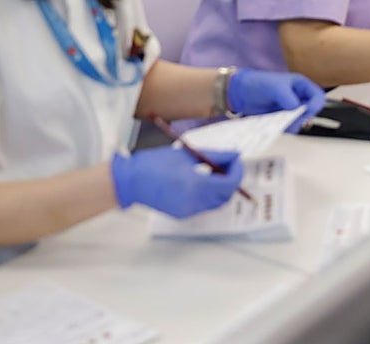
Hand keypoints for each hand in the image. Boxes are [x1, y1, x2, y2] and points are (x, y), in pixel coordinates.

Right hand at [110, 148, 242, 218]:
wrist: (132, 181)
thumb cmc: (156, 163)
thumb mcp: (187, 154)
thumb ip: (214, 156)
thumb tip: (234, 155)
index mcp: (197, 184)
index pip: (230, 183)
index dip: (237, 171)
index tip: (235, 160)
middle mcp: (196, 201)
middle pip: (226, 195)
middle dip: (231, 180)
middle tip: (226, 164)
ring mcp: (189, 210)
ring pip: (216, 203)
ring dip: (220, 189)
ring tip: (212, 172)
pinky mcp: (182, 215)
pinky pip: (203, 206)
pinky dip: (207, 195)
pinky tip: (198, 182)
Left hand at [227, 70, 325, 130]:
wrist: (241, 93)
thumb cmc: (258, 83)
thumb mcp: (275, 87)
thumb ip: (287, 97)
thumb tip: (296, 109)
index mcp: (300, 86)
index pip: (317, 96)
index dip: (315, 104)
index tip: (307, 111)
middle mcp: (298, 98)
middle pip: (310, 111)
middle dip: (303, 117)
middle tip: (292, 120)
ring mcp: (290, 109)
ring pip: (301, 121)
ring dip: (294, 124)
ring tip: (281, 122)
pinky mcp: (282, 118)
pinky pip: (290, 126)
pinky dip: (285, 128)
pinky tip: (276, 125)